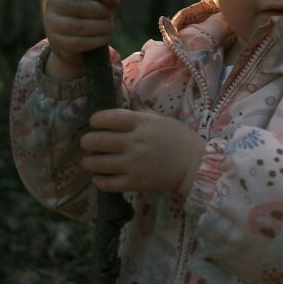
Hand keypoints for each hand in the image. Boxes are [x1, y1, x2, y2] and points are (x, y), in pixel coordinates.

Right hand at [44, 0, 119, 79]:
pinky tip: (104, 37)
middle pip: (75, 6)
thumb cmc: (90, 14)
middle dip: (99, 10)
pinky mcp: (57, 43)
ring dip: (99, 27)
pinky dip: (95, 40)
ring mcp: (52, 25)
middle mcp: (52, 5)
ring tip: (109, 26)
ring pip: (77, 26)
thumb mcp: (102, 2)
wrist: (75, 43)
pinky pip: (77, 42)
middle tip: (109, 15)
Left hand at [80, 109, 204, 195]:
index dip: (96, 120)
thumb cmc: (180, 139)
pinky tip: (98, 179)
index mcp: (141, 124)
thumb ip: (144, 111)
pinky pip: (109, 184)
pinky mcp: (135, 183)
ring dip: (89, 162)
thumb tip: (132, 99)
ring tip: (88, 162)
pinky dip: (100, 182)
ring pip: (99, 163)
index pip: (109, 118)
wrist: (195, 165)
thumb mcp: (162, 120)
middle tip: (86, 143)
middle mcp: (134, 142)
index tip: (94, 122)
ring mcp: (133, 164)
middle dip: (87, 141)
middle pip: (98, 140)